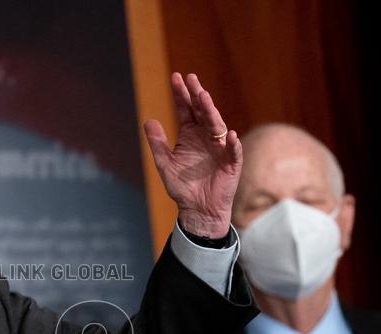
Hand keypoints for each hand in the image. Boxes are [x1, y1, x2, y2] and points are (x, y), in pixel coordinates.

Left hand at [144, 73, 241, 238]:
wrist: (197, 209)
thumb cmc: (183, 187)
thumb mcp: (165, 164)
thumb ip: (158, 144)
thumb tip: (148, 121)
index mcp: (190, 135)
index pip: (186, 110)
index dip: (181, 95)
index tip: (176, 78)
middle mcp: (206, 137)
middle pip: (202, 112)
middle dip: (196, 95)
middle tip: (191, 79)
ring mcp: (220, 148)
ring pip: (216, 126)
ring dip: (211, 112)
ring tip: (203, 97)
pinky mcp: (231, 163)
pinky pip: (233, 152)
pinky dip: (232, 144)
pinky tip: (229, 135)